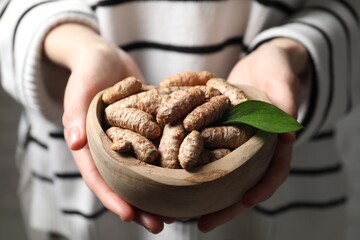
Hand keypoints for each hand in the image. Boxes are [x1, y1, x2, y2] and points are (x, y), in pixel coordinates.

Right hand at [44, 23, 172, 232]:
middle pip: (125, 182)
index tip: (129, 216)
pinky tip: (187, 176)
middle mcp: (112, 148)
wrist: (107, 56)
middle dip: (141, 205)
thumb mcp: (79, 89)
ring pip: (144, 172)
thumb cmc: (88, 70)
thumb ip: (75, 114)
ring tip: (178, 211)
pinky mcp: (147, 130)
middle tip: (160, 225)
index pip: (99, 177)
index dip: (112, 198)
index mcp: (91, 145)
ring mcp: (131, 141)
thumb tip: (74, 142)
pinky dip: (170, 164)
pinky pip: (159, 150)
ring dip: (159, 192)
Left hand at [197, 38, 308, 231]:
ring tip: (181, 212)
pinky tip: (172, 176)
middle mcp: (252, 148)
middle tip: (203, 224)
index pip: (273, 171)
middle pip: (242, 182)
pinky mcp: (217, 133)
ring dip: (203, 192)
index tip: (246, 202)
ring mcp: (234, 143)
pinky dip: (191, 164)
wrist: (259, 61)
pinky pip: (204, 152)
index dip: (262, 189)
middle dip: (225, 205)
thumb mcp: (282, 79)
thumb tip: (288, 132)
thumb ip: (286, 100)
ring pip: (220, 172)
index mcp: (273, 142)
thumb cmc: (276, 68)